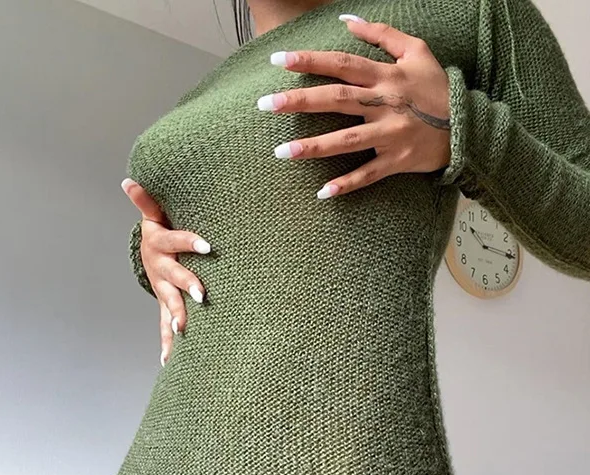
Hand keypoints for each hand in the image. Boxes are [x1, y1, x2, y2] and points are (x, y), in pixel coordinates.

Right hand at [121, 179, 210, 365]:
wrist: (149, 252)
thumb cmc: (160, 229)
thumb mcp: (154, 214)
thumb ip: (146, 200)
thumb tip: (128, 180)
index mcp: (159, 244)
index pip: (177, 241)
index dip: (190, 242)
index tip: (208, 246)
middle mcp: (159, 269)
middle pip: (173, 278)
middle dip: (186, 287)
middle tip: (201, 296)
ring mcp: (161, 289)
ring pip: (168, 305)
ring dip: (174, 318)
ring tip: (182, 331)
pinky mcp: (165, 304)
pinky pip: (164, 325)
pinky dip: (166, 343)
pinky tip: (167, 361)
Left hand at [258, 16, 451, 197]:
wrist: (470, 126)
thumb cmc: (437, 88)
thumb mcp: (417, 52)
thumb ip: (382, 34)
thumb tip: (347, 20)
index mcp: (386, 76)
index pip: (342, 64)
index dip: (310, 60)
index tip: (278, 60)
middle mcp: (386, 103)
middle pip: (337, 99)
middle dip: (299, 101)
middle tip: (265, 105)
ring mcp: (391, 134)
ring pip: (347, 140)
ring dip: (313, 147)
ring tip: (282, 152)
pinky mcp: (397, 160)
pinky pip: (368, 174)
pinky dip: (346, 184)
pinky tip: (322, 192)